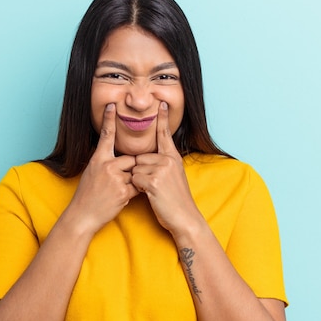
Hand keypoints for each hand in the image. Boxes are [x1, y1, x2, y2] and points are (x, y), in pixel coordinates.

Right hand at [66, 103, 138, 234]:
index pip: (106, 136)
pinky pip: (137, 187)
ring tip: (116, 192)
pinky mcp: (123, 191)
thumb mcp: (91, 172)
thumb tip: (117, 154)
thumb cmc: (87, 194)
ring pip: (135, 174)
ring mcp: (115, 178)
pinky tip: (119, 198)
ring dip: (131, 183)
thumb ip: (104, 162)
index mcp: (98, 159)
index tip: (113, 105)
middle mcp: (106, 165)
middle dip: (130, 170)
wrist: (83, 215)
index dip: (109, 120)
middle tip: (117, 183)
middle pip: (131, 159)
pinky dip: (132, 193)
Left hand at [131, 101, 203, 234]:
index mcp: (173, 157)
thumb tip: (145, 160)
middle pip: (139, 157)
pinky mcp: (154, 180)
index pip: (165, 134)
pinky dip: (138, 188)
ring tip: (154, 192)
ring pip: (135, 168)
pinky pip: (135, 179)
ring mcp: (162, 169)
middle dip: (140, 172)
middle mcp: (168, 160)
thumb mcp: (174, 177)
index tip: (161, 102)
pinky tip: (151, 195)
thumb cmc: (176, 200)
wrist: (185, 218)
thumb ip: (163, 164)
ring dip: (139, 182)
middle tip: (155, 186)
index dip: (162, 119)